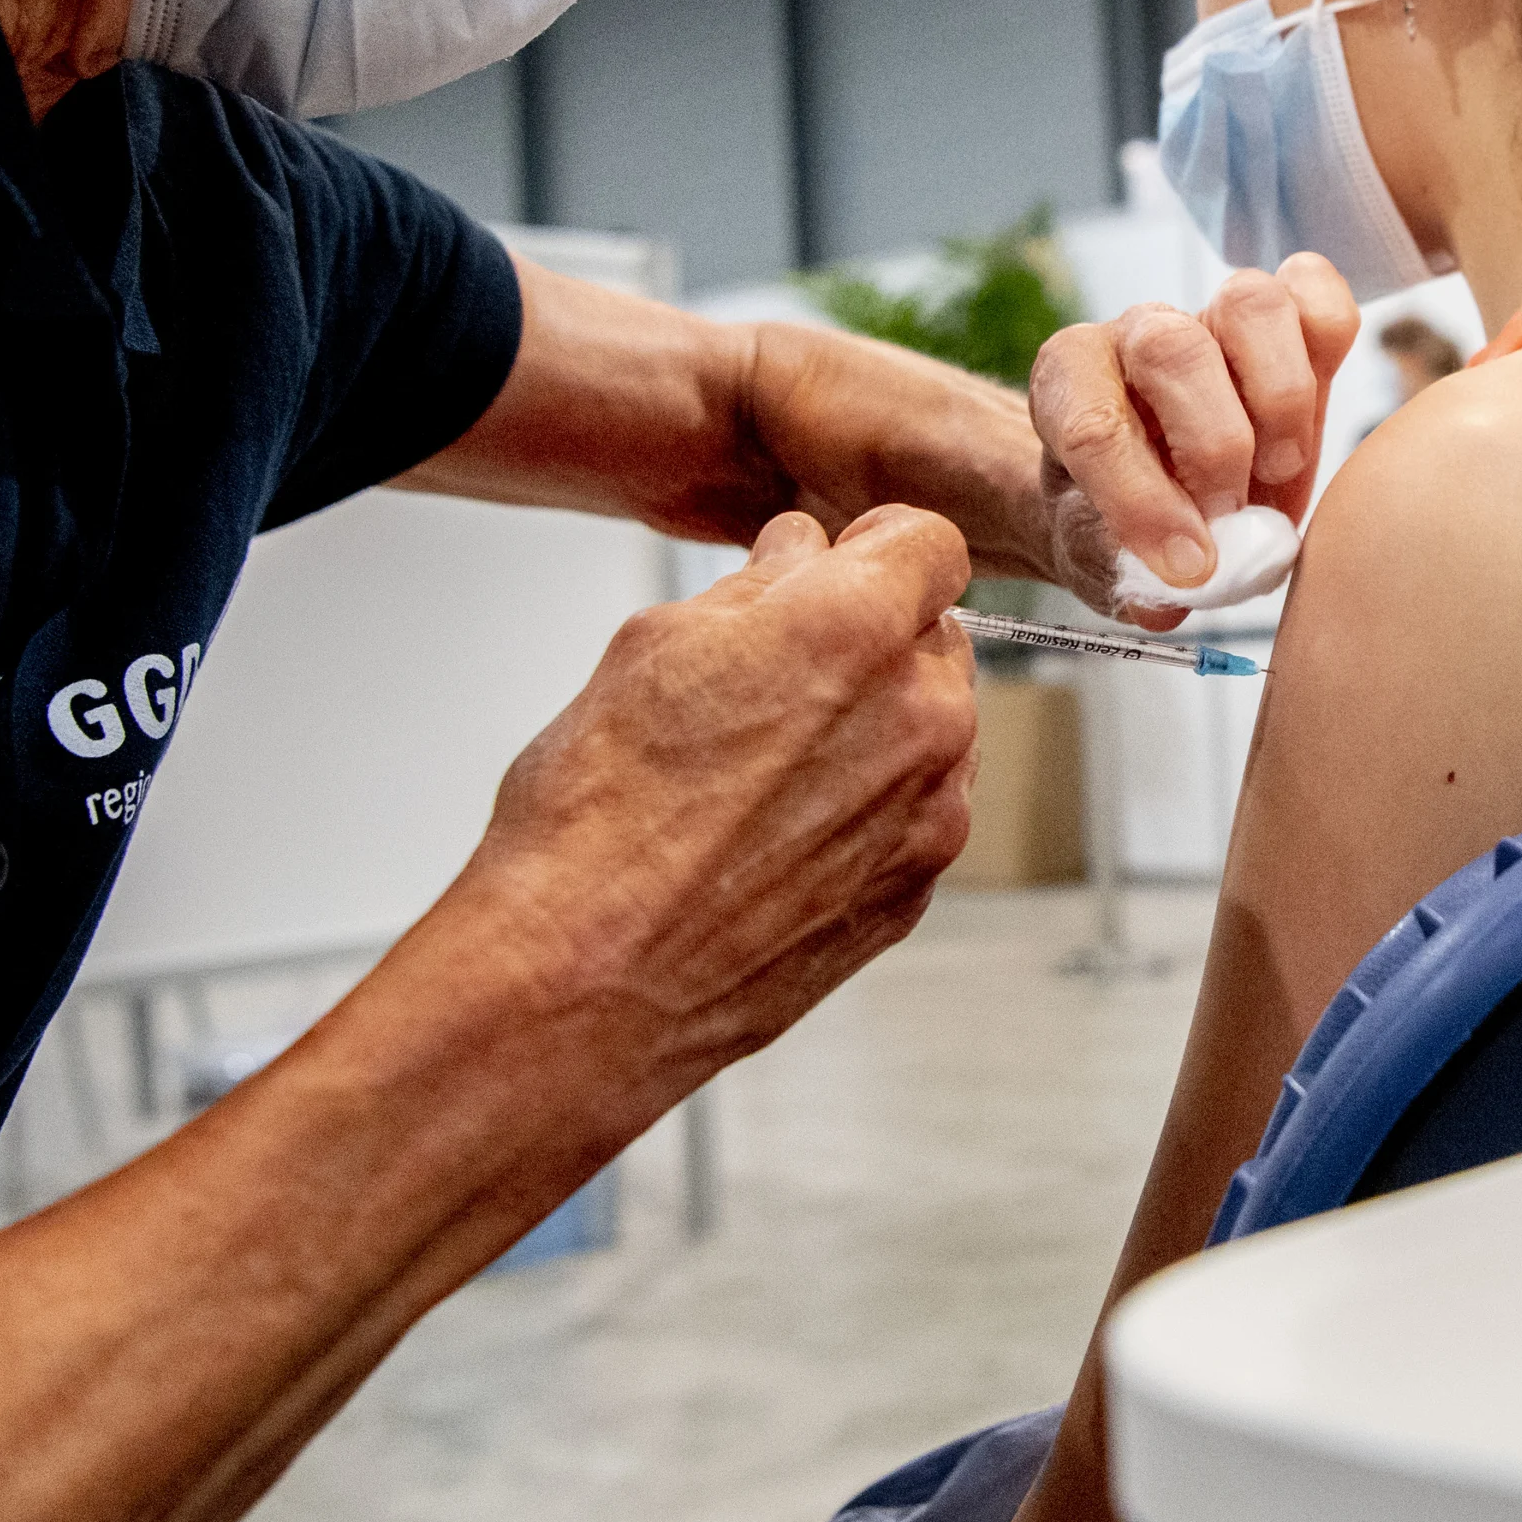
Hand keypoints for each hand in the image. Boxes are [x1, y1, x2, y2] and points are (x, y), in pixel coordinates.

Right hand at [451, 506, 978, 1093]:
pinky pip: (914, 813)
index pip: (932, 543)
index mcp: (855, 630)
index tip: (840, 567)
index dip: (878, 547)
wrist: (587, 978)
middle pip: (935, 637)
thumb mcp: (653, 646)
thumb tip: (799, 558)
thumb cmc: (596, 818)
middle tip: (777, 675)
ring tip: (763, 768)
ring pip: (931, 728)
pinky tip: (776, 831)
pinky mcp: (916, 888)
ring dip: (873, 725)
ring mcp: (930, 812)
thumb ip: (757, 586)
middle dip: (873, 639)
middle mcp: (919, 717)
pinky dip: (866, 807)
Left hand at [1027, 256, 1361, 622]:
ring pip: (1250, 305)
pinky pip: (1315, 289)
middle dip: (1214, 450)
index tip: (1188, 567)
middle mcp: (1136, 334)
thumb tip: (1180, 589)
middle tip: (1232, 517)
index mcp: (1069, 382)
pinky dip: (1328, 337)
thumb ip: (1133, 573)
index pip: (1093, 423)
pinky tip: (1313, 412)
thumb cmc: (1119, 524)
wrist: (1149, 497)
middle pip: (1172, 350)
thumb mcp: (1106, 560)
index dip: (1144, 502)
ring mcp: (1210, 314)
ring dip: (1280, 400)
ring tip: (1281, 468)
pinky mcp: (1281, 314)